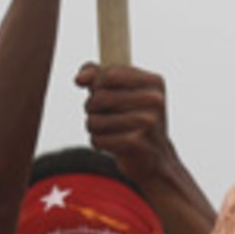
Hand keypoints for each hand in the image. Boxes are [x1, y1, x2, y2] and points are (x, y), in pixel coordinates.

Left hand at [76, 62, 175, 185]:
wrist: (154, 159)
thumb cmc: (133, 119)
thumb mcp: (120, 92)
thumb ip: (98, 76)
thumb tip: (79, 78)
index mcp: (154, 82)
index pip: (110, 74)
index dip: (96, 84)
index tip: (97, 92)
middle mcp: (155, 100)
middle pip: (100, 97)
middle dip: (90, 106)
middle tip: (96, 113)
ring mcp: (148, 122)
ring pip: (95, 119)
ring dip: (92, 125)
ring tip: (101, 129)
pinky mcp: (137, 143)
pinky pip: (98, 138)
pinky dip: (97, 142)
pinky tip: (106, 144)